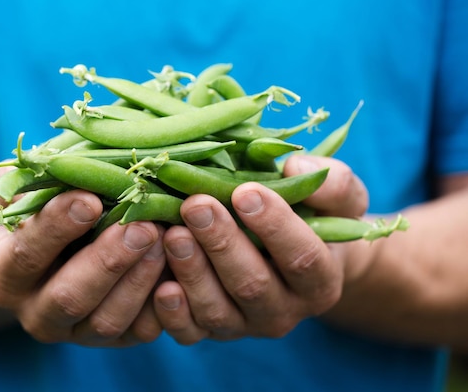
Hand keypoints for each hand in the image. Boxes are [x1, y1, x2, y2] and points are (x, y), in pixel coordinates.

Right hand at [0, 166, 166, 345]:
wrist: (53, 253)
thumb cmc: (37, 211)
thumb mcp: (18, 191)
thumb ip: (19, 181)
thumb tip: (44, 167)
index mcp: (6, 275)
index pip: (27, 254)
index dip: (57, 227)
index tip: (90, 200)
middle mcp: (37, 313)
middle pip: (70, 297)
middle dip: (108, 261)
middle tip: (141, 226)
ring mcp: (77, 332)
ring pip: (108, 320)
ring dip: (139, 281)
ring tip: (163, 242)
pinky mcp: (115, 339)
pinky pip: (140, 331)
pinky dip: (162, 304)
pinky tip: (177, 269)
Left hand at [153, 155, 368, 343]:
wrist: (292, 257)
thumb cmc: (314, 218)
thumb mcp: (337, 198)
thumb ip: (331, 183)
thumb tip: (295, 166)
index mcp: (320, 281)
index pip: (302, 258)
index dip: (275, 227)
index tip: (246, 192)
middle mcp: (283, 312)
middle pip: (252, 285)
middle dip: (221, 244)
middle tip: (196, 206)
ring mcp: (244, 325)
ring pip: (217, 310)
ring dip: (192, 272)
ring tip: (172, 234)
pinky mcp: (211, 331)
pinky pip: (190, 332)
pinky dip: (172, 313)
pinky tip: (160, 285)